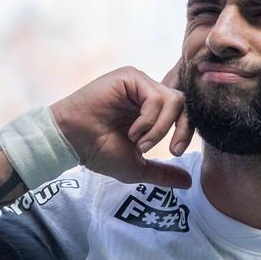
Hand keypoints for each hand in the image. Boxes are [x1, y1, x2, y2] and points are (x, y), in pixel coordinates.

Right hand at [49, 65, 193, 188]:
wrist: (72, 142)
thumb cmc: (98, 151)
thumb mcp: (136, 166)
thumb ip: (162, 173)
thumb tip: (188, 182)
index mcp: (150, 109)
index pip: (183, 111)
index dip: (186, 131)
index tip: (175, 153)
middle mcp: (146, 92)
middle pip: (182, 102)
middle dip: (182, 129)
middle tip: (172, 150)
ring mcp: (138, 83)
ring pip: (172, 100)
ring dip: (159, 129)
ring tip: (139, 143)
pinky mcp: (129, 77)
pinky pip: (154, 98)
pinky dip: (148, 121)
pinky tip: (132, 132)